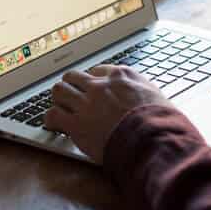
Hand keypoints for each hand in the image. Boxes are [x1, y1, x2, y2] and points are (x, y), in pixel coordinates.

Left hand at [44, 65, 171, 162]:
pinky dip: (51, 120)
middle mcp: (100, 85)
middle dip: (71, 86)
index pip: (97, 70)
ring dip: (59, 99)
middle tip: (72, 97)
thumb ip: (143, 90)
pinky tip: (54, 125)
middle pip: (73, 77)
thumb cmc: (160, 120)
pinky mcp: (76, 124)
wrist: (152, 139)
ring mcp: (86, 103)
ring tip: (60, 108)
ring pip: (59, 91)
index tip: (93, 89)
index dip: (93, 81)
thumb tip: (144, 95)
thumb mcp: (156, 95)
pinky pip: (53, 115)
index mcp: (120, 76)